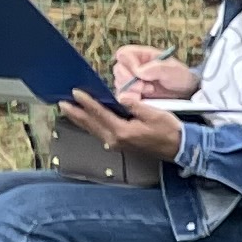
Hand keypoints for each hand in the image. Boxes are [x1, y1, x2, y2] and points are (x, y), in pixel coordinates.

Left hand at [56, 90, 184, 160]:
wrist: (179, 148)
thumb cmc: (169, 130)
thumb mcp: (154, 113)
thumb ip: (134, 105)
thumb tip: (120, 97)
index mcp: (122, 131)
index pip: (100, 114)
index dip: (87, 102)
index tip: (76, 92)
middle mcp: (115, 140)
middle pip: (91, 124)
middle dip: (75, 113)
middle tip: (62, 102)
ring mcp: (116, 144)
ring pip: (93, 130)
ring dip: (80, 119)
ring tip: (69, 110)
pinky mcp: (120, 145)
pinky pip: (99, 133)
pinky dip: (90, 125)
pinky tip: (86, 120)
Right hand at [109, 45, 197, 105]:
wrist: (185, 93)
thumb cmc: (179, 76)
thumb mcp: (173, 69)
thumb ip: (157, 68)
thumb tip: (139, 72)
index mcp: (141, 55)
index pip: (123, 54)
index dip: (128, 63)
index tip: (140, 73)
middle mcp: (133, 66)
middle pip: (118, 70)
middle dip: (129, 80)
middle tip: (145, 87)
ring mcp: (131, 80)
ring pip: (119, 84)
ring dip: (132, 90)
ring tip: (149, 91)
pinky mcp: (131, 93)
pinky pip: (122, 96)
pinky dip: (130, 99)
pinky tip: (142, 100)